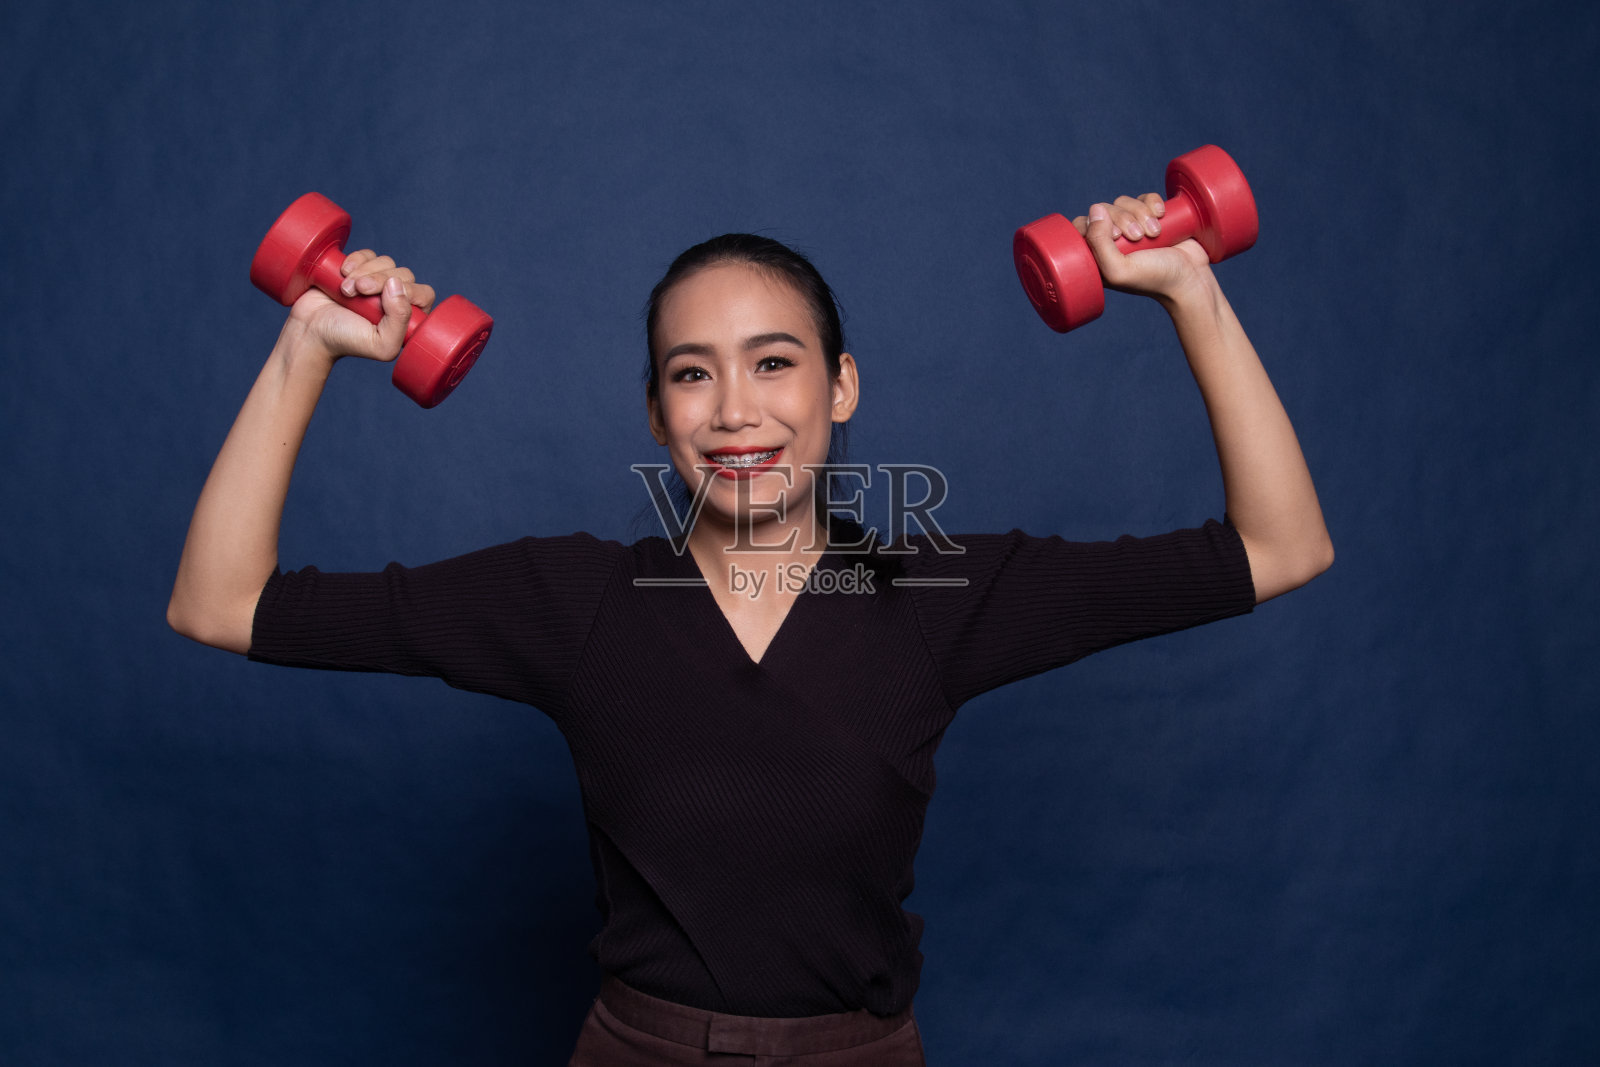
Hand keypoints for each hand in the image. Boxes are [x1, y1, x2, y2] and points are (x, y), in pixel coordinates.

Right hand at [284, 250, 437, 364]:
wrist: (310, 330)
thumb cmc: (346, 341)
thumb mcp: (381, 344)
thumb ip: (400, 321)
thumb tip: (397, 285)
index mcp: (407, 318)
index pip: (424, 294)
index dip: (407, 291)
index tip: (383, 298)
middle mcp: (396, 300)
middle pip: (404, 275)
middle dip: (379, 280)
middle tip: (358, 292)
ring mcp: (377, 283)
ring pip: (386, 262)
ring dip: (364, 272)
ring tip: (346, 290)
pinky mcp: (359, 270)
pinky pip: (368, 255)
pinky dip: (357, 260)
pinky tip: (343, 272)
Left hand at [1073, 193, 1211, 303]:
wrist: (1190, 277)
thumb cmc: (1153, 279)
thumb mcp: (1118, 270)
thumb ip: (1099, 243)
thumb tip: (1095, 209)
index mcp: (1097, 256)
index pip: (1081, 226)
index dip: (1095, 224)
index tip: (1115, 237)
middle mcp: (1112, 241)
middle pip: (1104, 210)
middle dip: (1123, 218)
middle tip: (1138, 237)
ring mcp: (1132, 227)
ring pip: (1124, 202)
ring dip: (1140, 213)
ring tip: (1154, 232)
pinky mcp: (1152, 217)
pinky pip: (1144, 198)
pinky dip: (1152, 203)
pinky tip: (1161, 215)